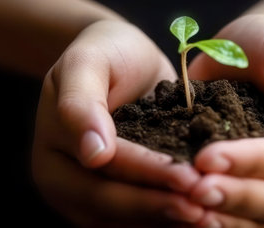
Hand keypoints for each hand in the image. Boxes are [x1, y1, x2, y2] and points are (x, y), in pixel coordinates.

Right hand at [32, 20, 203, 226]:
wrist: (118, 56)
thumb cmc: (104, 52)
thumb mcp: (87, 62)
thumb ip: (81, 103)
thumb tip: (93, 154)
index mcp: (54, 151)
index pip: (105, 168)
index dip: (147, 175)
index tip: (188, 179)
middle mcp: (67, 182)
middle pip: (113, 203)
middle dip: (160, 206)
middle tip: (205, 208)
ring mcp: (89, 195)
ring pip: (125, 219)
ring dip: (166, 220)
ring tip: (209, 219)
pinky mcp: (115, 195)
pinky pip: (138, 217)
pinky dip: (166, 219)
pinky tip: (200, 217)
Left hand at [188, 15, 263, 226]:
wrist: (246, 53)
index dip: (254, 161)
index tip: (209, 157)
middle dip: (236, 195)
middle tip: (195, 189)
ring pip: (259, 216)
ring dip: (224, 213)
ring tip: (187, 204)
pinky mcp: (254, 191)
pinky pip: (240, 217)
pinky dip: (217, 217)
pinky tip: (187, 214)